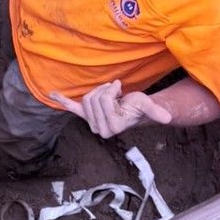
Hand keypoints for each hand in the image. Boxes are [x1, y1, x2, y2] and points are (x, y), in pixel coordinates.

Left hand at [48, 80, 171, 138]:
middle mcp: (98, 129)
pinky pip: (72, 107)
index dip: (111, 91)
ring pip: (85, 98)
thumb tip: (167, 117)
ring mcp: (91, 122)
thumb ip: (155, 111)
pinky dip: (62, 100)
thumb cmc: (139, 107)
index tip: (121, 91)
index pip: (102, 101)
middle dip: (104, 90)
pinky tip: (52, 94)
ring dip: (98, 91)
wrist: (135, 111)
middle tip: (116, 93)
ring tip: (110, 94)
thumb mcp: (146, 105)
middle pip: (91, 99)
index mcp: (110, 128)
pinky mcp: (86, 115)